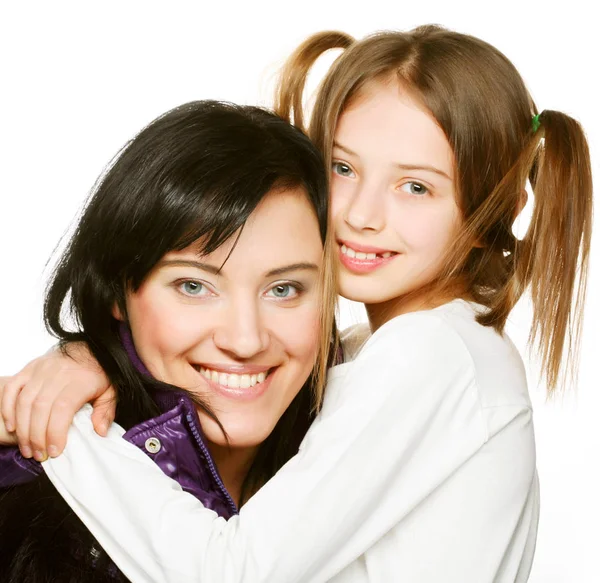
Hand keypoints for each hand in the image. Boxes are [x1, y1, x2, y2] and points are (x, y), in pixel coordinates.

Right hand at [0, 343, 115, 459]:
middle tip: (39, 455)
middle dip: (36, 436)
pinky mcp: (30, 367)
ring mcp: (41, 369)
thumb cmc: (101, 372)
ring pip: (24, 400)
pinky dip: (8, 408)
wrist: (92, 347)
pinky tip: (11, 427)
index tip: (55, 451)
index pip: (62, 408)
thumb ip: (106, 412)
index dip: (55, 432)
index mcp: (79, 380)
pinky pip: (12, 388)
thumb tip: (99, 432)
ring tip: (27, 448)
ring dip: (22, 428)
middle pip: (40, 407)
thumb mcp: (111, 391)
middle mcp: (58, 373)